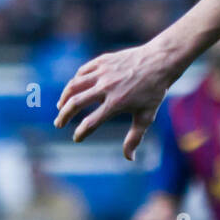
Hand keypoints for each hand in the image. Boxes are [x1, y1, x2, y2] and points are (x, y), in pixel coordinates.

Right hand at [55, 41, 180, 159]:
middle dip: (64, 116)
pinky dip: (75, 82)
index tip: (77, 138)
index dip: (81, 133)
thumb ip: (135, 137)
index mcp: (116, 103)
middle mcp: (106, 88)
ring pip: (74, 86)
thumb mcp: (147, 115)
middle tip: (59, 123)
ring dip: (63, 98)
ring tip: (60, 107)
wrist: (160, 61)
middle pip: (75, 103)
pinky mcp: (102, 61)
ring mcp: (103, 73)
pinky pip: (82, 72)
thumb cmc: (154, 91)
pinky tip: (74, 90)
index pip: (91, 123)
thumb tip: (129, 158)